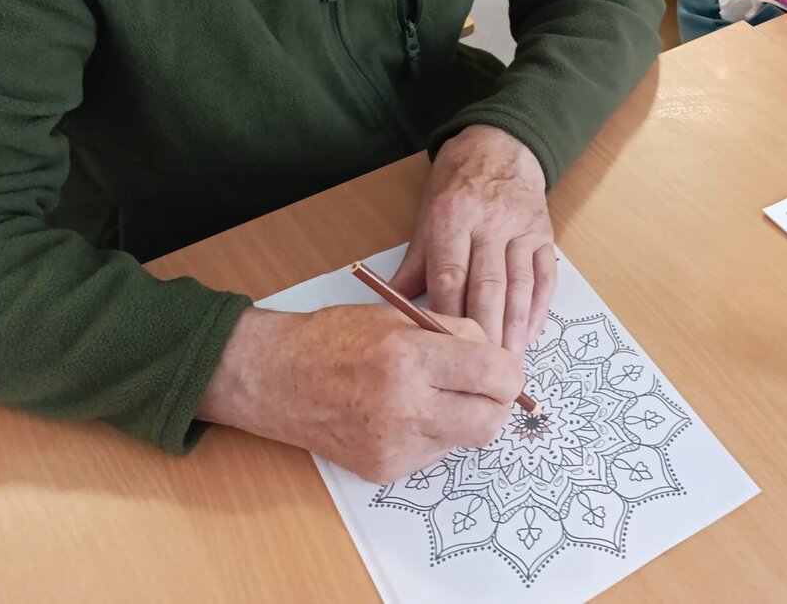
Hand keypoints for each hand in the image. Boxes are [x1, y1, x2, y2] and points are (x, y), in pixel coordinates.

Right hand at [198, 305, 523, 483]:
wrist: (277, 377)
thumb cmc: (334, 338)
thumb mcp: (400, 316)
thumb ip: (455, 332)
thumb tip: (500, 354)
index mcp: (410, 357)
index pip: (495, 374)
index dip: (509, 370)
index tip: (503, 365)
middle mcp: (403, 407)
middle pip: (490, 421)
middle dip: (498, 402)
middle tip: (486, 385)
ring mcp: (393, 445)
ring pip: (466, 440)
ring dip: (466, 416)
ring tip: (438, 392)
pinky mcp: (383, 469)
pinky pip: (434, 452)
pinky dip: (434, 432)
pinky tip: (407, 411)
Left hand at [390, 125, 555, 354]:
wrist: (500, 145)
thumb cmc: (456, 183)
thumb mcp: (426, 215)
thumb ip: (416, 263)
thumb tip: (395, 309)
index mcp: (452, 217)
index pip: (450, 275)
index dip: (448, 316)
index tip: (445, 352)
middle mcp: (489, 223)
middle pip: (488, 285)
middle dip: (485, 331)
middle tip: (481, 372)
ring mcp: (521, 228)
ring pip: (519, 284)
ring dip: (515, 326)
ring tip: (507, 362)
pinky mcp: (544, 233)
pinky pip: (545, 275)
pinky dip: (539, 307)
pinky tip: (531, 333)